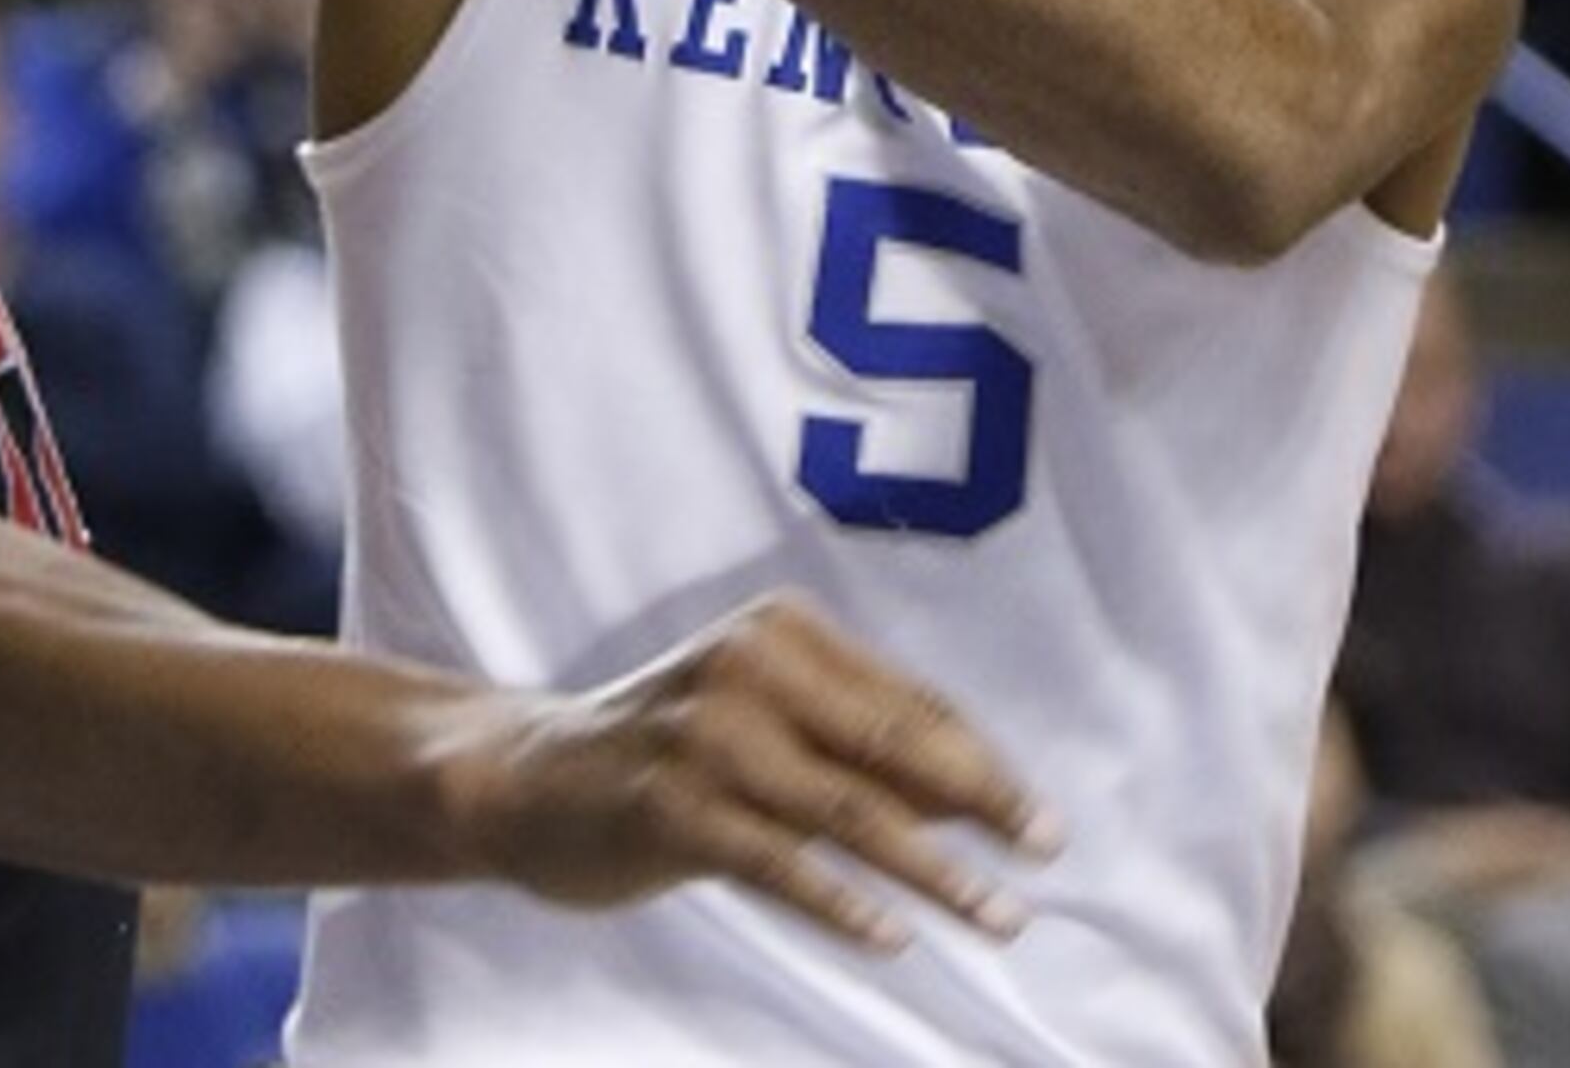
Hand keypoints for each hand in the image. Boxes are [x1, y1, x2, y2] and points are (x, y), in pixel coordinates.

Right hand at [443, 593, 1057, 952]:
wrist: (523, 775)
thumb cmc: (665, 751)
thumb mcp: (761, 720)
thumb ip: (855, 746)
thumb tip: (982, 800)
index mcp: (782, 633)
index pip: (909, 702)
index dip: (983, 764)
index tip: (1041, 821)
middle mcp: (750, 668)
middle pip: (894, 746)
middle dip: (984, 806)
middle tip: (1047, 855)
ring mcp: (707, 736)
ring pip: (850, 809)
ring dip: (935, 870)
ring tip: (998, 916)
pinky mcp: (671, 806)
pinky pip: (778, 861)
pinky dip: (841, 900)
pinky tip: (893, 935)